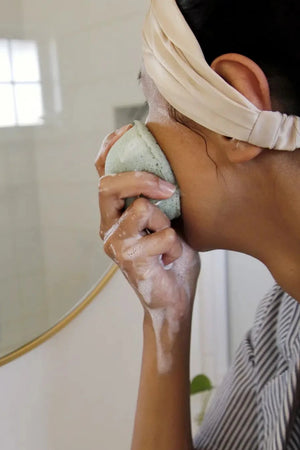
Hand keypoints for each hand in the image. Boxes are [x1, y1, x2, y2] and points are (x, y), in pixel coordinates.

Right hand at [95, 125, 199, 321]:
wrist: (174, 298)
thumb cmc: (171, 256)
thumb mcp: (169, 218)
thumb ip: (162, 196)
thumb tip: (173, 162)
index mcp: (115, 212)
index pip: (103, 173)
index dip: (111, 148)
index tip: (130, 130)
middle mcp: (108, 226)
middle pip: (107, 185)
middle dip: (140, 179)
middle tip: (170, 188)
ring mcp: (115, 244)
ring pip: (141, 208)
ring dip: (166, 221)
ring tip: (170, 238)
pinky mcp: (128, 261)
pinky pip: (161, 236)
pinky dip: (176, 246)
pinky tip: (171, 258)